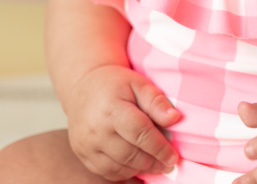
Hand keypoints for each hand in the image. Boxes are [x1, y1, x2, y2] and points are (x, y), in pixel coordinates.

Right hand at [66, 65, 181, 181]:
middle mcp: (96, 129)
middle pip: (130, 154)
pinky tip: (137, 168)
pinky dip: (124, 174)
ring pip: (118, 168)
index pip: (140, 133)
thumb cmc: (114, 84)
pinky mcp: (81, 153)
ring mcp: (86, 144)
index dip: (159, 148)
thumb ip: (156, 101)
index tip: (174, 157)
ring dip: (140, 170)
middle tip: (168, 164)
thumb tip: (174, 118)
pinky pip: (106, 172)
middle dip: (153, 162)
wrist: (83, 86)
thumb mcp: (138, 83)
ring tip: (155, 166)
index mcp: (111, 108)